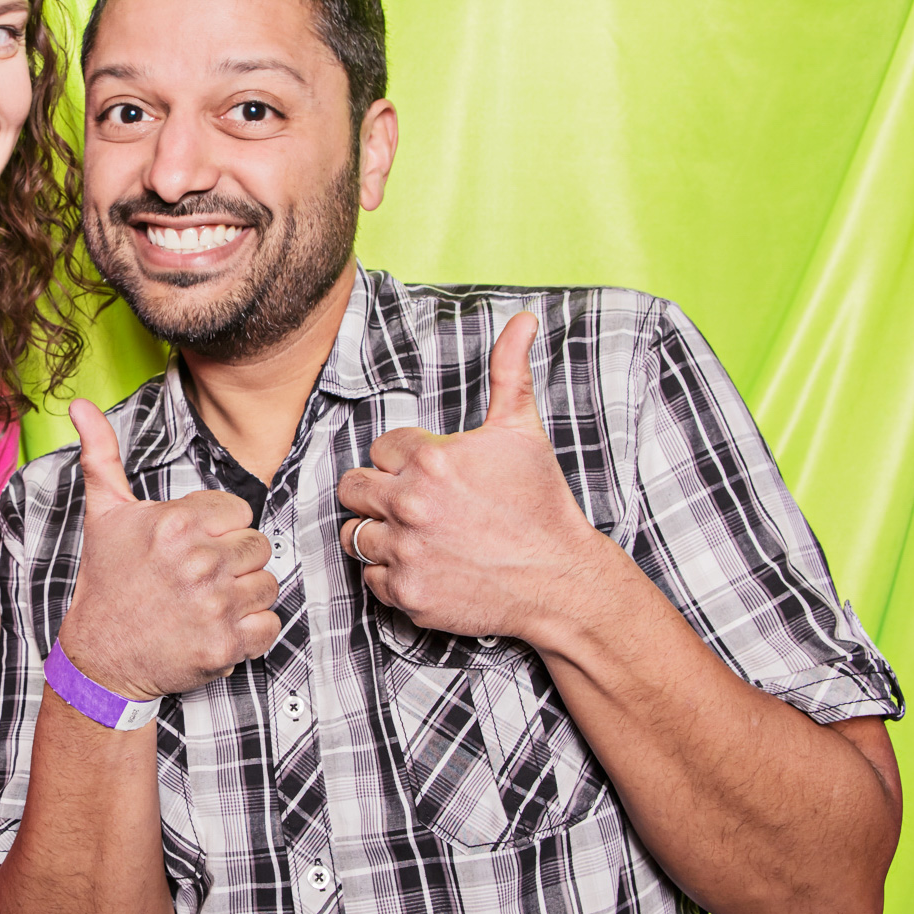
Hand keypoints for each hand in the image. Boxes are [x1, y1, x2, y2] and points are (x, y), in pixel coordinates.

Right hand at [58, 400, 279, 701]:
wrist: (100, 656)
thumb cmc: (106, 583)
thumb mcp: (103, 514)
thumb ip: (102, 454)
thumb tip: (80, 404)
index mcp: (178, 524)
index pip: (238, 511)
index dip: (218, 528)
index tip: (192, 546)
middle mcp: (201, 561)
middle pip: (258, 546)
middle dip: (233, 560)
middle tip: (199, 576)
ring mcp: (216, 605)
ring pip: (267, 584)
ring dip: (244, 595)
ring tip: (207, 602)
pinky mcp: (226, 645)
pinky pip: (269, 625)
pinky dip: (250, 631)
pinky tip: (217, 626)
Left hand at [336, 312, 606, 639]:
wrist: (562, 580)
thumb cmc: (542, 503)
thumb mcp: (524, 432)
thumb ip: (510, 373)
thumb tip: (522, 320)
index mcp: (430, 460)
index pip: (380, 448)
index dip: (403, 459)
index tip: (431, 473)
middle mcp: (410, 504)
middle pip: (351, 488)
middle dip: (376, 491)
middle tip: (411, 503)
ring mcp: (405, 551)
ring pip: (354, 534)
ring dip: (378, 532)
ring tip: (415, 534)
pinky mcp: (406, 593)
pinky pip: (369, 578)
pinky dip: (390, 574)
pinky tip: (424, 565)